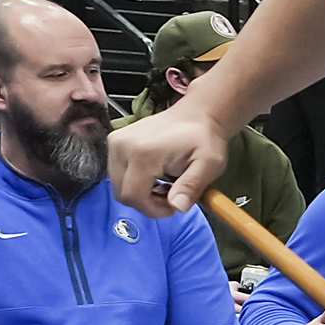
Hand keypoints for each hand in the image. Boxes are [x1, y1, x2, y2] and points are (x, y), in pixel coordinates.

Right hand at [107, 97, 223, 211]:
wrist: (195, 115)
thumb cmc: (202, 137)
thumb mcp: (208, 164)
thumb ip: (192, 186)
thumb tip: (178, 206)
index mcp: (144, 151)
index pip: (133, 196)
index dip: (152, 209)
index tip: (171, 206)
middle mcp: (124, 145)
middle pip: (123, 193)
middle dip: (147, 202)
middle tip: (170, 194)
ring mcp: (117, 142)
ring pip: (119, 186)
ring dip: (141, 193)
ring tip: (164, 183)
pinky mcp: (115, 143)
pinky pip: (118, 174)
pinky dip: (135, 182)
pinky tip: (154, 176)